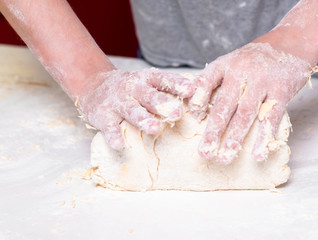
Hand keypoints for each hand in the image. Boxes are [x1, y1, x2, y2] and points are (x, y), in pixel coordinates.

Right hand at [78, 68, 193, 149]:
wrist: (94, 86)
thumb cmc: (131, 89)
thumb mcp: (147, 83)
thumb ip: (168, 89)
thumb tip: (199, 96)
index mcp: (146, 80)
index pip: (163, 80)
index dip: (177, 85)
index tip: (192, 90)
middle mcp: (132, 88)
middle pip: (149, 96)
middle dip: (163, 104)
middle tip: (177, 112)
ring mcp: (117, 102)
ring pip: (132, 111)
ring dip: (143, 119)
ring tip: (155, 128)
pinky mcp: (103, 116)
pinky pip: (109, 127)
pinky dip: (114, 135)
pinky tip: (119, 144)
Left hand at [189, 42, 313, 163]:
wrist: (293, 41)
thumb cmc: (256, 58)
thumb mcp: (233, 60)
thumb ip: (216, 79)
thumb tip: (195, 106)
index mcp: (225, 64)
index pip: (206, 81)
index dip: (198, 101)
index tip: (194, 119)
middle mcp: (241, 71)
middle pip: (224, 105)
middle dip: (213, 131)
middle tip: (204, 152)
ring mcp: (262, 81)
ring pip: (245, 114)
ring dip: (234, 139)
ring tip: (225, 158)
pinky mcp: (282, 90)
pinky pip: (271, 118)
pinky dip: (263, 138)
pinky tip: (257, 154)